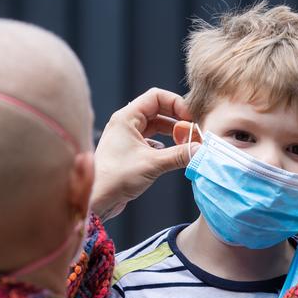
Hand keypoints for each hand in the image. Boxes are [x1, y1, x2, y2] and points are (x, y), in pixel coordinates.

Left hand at [91, 88, 199, 220]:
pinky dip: (165, 145)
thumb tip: (201, 150)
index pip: (156, 97)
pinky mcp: (130, 152)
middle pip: (158, 110)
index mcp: (127, 117)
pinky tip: (172, 155)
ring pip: (156, 126)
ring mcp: (127, 138)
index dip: (176, 104)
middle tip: (193, 133)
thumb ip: (179, 155)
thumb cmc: (116, 177)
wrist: (96, 200)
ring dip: (173, 133)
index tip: (190, 120)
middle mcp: (126, 124)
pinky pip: (152, 141)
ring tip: (187, 144)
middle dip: (177, 120)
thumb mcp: (152, 164)